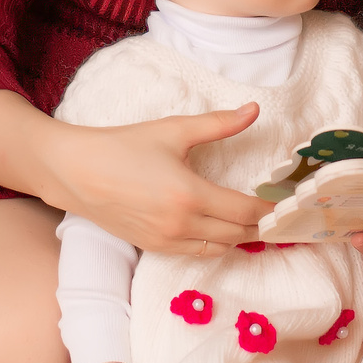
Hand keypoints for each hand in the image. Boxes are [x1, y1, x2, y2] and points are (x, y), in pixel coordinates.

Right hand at [0, 91, 271, 256]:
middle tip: (281, 215)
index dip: (271, 209)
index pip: (247, 211)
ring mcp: (167, 241)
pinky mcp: (154, 248)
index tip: (288, 202)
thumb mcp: (173, 129)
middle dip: (262, 225)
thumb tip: (255, 110)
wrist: (75, 172)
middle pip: (239, 234)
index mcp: (190, 195)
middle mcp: (182, 224)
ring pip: (220, 248)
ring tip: (258, 224)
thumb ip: (219, 124)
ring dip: (242, 238)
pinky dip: (217, 244)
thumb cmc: (123, 145)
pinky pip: (198, 252)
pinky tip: (224, 231)